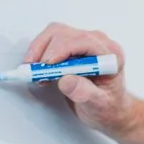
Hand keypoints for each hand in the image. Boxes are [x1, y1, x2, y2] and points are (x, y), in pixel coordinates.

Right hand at [23, 22, 136, 137]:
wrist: (109, 110)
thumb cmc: (108, 107)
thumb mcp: (98, 105)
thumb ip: (84, 93)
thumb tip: (66, 80)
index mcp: (110, 56)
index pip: (84, 41)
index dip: (62, 49)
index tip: (47, 64)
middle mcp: (98, 44)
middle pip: (65, 34)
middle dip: (45, 51)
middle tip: (35, 71)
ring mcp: (84, 43)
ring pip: (55, 34)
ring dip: (39, 49)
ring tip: (33, 71)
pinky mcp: (72, 46)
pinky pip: (52, 41)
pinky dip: (40, 52)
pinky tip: (38, 69)